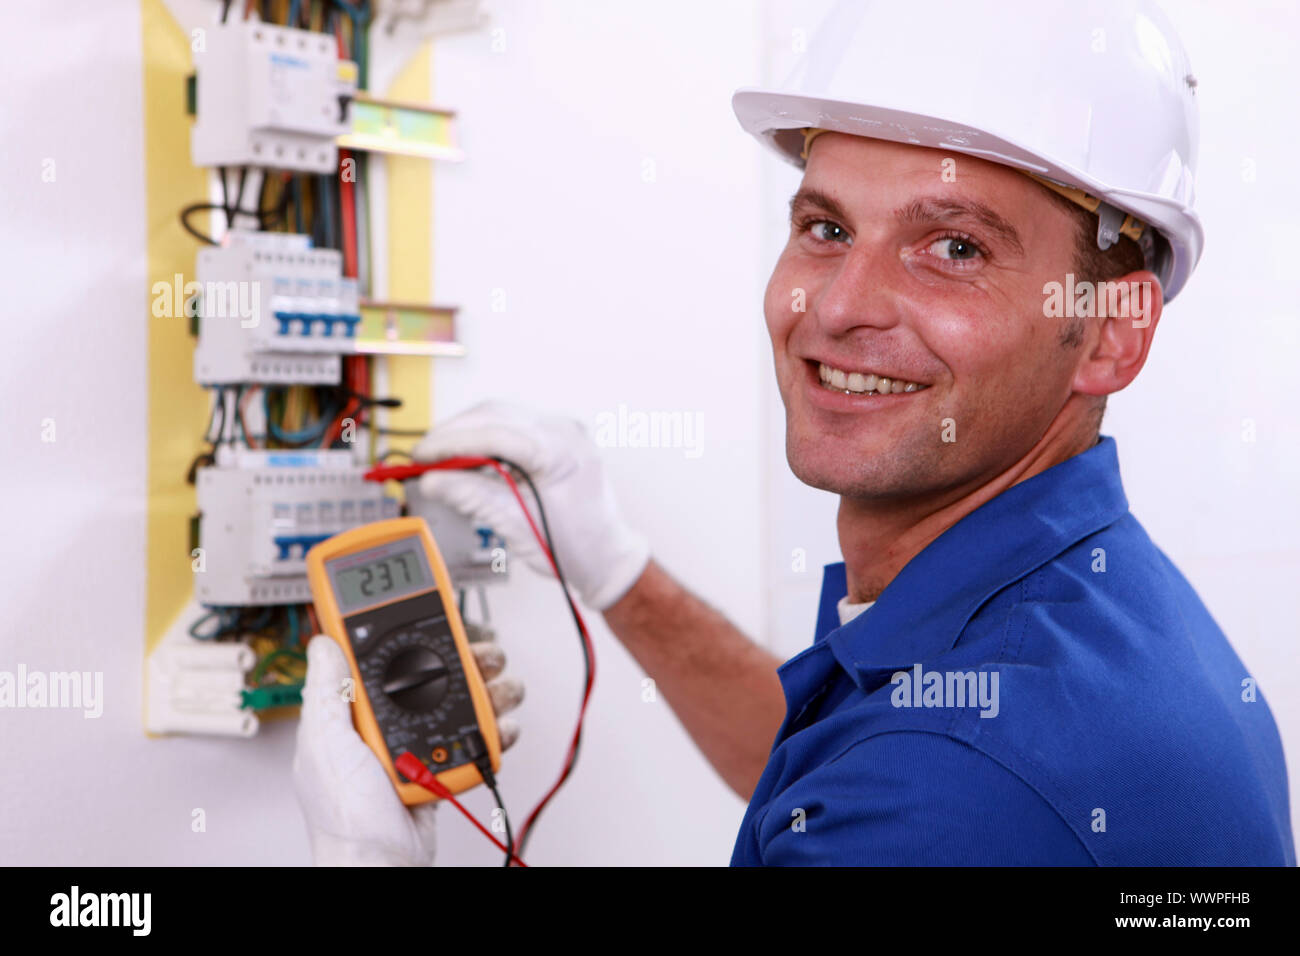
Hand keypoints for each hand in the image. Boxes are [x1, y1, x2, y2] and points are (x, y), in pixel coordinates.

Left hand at [291, 630, 523, 865]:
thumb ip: (327, 692)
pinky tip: (501, 723)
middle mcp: (387, 722)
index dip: (399, 628)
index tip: (421, 604)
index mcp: (353, 712)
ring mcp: (417, 742)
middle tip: (482, 650)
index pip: (377, 655)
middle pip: (430, 671)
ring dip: (490, 688)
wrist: (380, 865)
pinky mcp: (444, 762)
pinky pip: (475, 736)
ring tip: (502, 687)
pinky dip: (495, 728)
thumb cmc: (344, 817)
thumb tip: (325, 642)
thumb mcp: (325, 744)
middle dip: (463, 654)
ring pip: (460, 699)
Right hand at [413, 401, 650, 610]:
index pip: (495, 433)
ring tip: (439, 457)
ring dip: (466, 432)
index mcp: (563, 451)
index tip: (423, 455)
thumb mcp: (517, 525)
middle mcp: (566, 432)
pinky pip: (512, 425)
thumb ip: (473, 498)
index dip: (452, 442)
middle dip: (453, 433)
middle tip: (422, 457)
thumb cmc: (575, 548)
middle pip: (495, 415)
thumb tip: (434, 481)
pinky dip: (484, 437)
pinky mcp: (556, 438)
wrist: (605, 557)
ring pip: (501, 414)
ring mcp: (563, 431)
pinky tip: (467, 456)